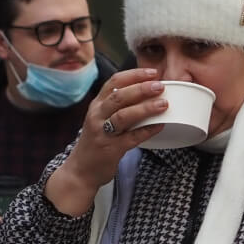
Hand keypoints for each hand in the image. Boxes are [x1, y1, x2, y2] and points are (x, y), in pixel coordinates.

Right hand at [46, 68, 166, 215]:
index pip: (114, 82)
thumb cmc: (95, 142)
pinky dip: (146, 131)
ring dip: (145, 108)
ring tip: (163, 105)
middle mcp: (97, 116)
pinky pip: (131, 138)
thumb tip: (146, 93)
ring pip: (123, 116)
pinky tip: (159, 126)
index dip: (134, 75)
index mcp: (97, 105)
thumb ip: (117, 107)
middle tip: (160, 86)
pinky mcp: (110, 149)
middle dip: (141, 88)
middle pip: (119, 96)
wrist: (81, 170)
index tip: (152, 72)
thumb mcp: (100, 119)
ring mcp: (102, 133)